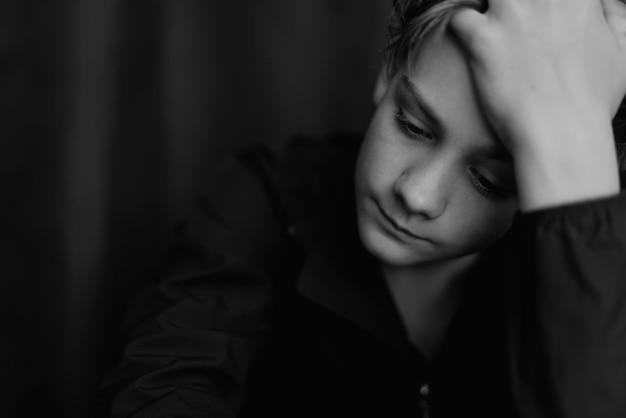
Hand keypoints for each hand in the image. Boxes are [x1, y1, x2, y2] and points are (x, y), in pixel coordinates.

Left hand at [450, 0, 624, 209]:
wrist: (561, 131)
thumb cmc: (593, 100)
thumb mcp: (622, 52)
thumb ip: (614, 19)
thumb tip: (604, 9)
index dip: (538, 5)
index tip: (534, 17)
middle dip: (510, 6)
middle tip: (510, 25)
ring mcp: (510, 13)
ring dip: (485, 9)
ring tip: (490, 30)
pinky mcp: (481, 38)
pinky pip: (458, 17)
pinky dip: (460, 27)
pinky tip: (469, 43)